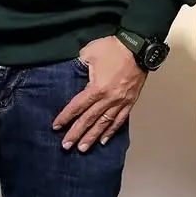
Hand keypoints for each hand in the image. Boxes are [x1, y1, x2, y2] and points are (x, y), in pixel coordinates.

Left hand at [52, 36, 145, 152]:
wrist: (139, 47)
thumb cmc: (113, 48)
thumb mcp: (90, 52)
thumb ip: (80, 64)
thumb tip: (74, 71)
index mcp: (96, 88)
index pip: (77, 106)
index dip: (66, 117)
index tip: (56, 127)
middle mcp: (108, 99)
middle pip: (89, 119)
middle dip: (76, 133)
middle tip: (66, 146)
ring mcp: (120, 102)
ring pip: (103, 124)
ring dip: (92, 137)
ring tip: (83, 148)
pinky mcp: (129, 101)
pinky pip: (119, 120)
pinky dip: (111, 131)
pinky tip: (104, 140)